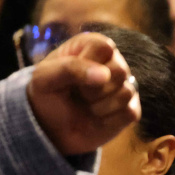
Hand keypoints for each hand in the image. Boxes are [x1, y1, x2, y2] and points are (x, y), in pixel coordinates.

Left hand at [26, 32, 140, 155]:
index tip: (69, 76)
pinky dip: (109, 120)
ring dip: (99, 106)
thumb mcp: (44, 77)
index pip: (104, 47)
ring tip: (86, 106)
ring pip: (125, 93)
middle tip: (77, 94)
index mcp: (91, 47)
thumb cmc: (46, 95)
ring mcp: (124, 87)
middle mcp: (112, 63)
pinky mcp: (130, 109)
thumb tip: (105, 75)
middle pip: (120, 71)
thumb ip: (70, 68)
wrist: (50, 127)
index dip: (87, 64)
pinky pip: (130, 113)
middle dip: (93, 89)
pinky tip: (98, 118)